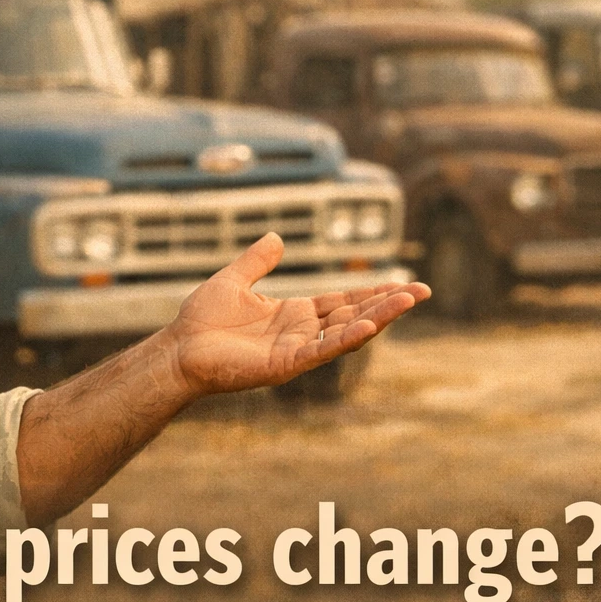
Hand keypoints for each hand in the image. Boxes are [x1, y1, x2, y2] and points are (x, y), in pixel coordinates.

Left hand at [162, 233, 428, 397]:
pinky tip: (369, 327)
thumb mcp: (234, 280)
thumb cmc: (201, 320)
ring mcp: (296, 351)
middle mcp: (301, 333)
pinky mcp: (284, 365)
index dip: (373, 293)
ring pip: (345, 333)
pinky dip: (346, 339)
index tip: (405, 284)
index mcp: (294, 314)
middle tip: (422, 291)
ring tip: (406, 302)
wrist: (178, 350)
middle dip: (387, 305)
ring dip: (377, 319)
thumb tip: (275, 236)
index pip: (343, 302)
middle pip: (354, 316)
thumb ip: (257, 261)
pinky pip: (321, 350)